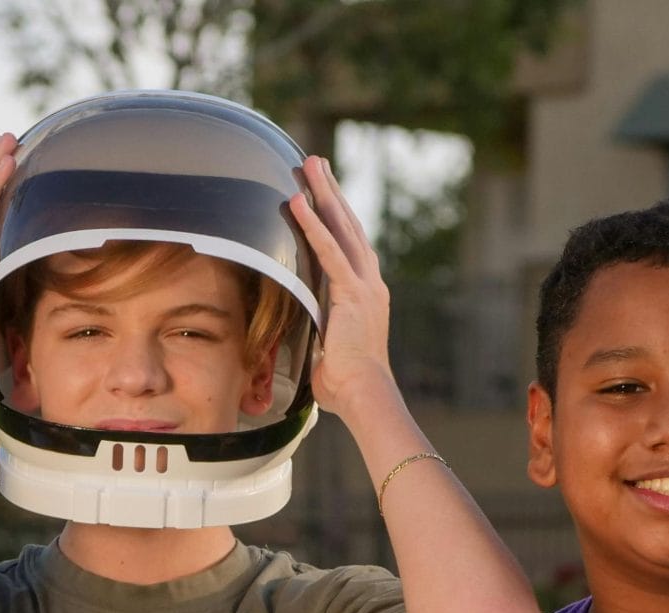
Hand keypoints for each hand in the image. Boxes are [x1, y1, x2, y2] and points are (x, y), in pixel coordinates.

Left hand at [286, 156, 396, 412]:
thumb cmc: (348, 385)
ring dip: (323, 194)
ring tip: (309, 165)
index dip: (337, 216)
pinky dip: (312, 226)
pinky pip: (328, 252)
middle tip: (316, 162)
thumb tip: (307, 339)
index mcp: (366, 294)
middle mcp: (370, 283)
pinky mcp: (351, 294)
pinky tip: (298, 203)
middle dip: (331, 191)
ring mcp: (363, 285)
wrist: (366, 395)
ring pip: (341, 228)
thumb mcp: (331, 349)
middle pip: (349, 225)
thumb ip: (321, 333)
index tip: (325, 191)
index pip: (350, 245)